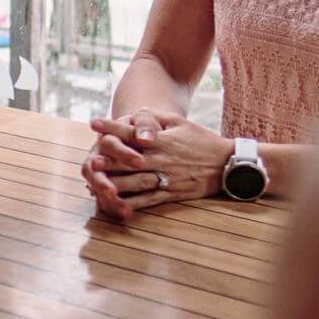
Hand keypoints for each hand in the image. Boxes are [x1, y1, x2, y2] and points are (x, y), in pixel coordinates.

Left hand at [81, 110, 232, 222]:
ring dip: (117, 182)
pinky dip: (133, 203)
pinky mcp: (172, 193)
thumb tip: (136, 113)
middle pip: (132, 160)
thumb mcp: (180, 123)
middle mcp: (163, 159)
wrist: (227, 164)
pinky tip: (118, 205)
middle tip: (92, 160)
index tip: (93, 123)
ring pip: (138, 182)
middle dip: (110, 160)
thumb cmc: (201, 140)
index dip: (112, 127)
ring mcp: (167, 178)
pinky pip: (150, 200)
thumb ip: (157, 118)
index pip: (133, 132)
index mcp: (163, 140)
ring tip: (99, 182)